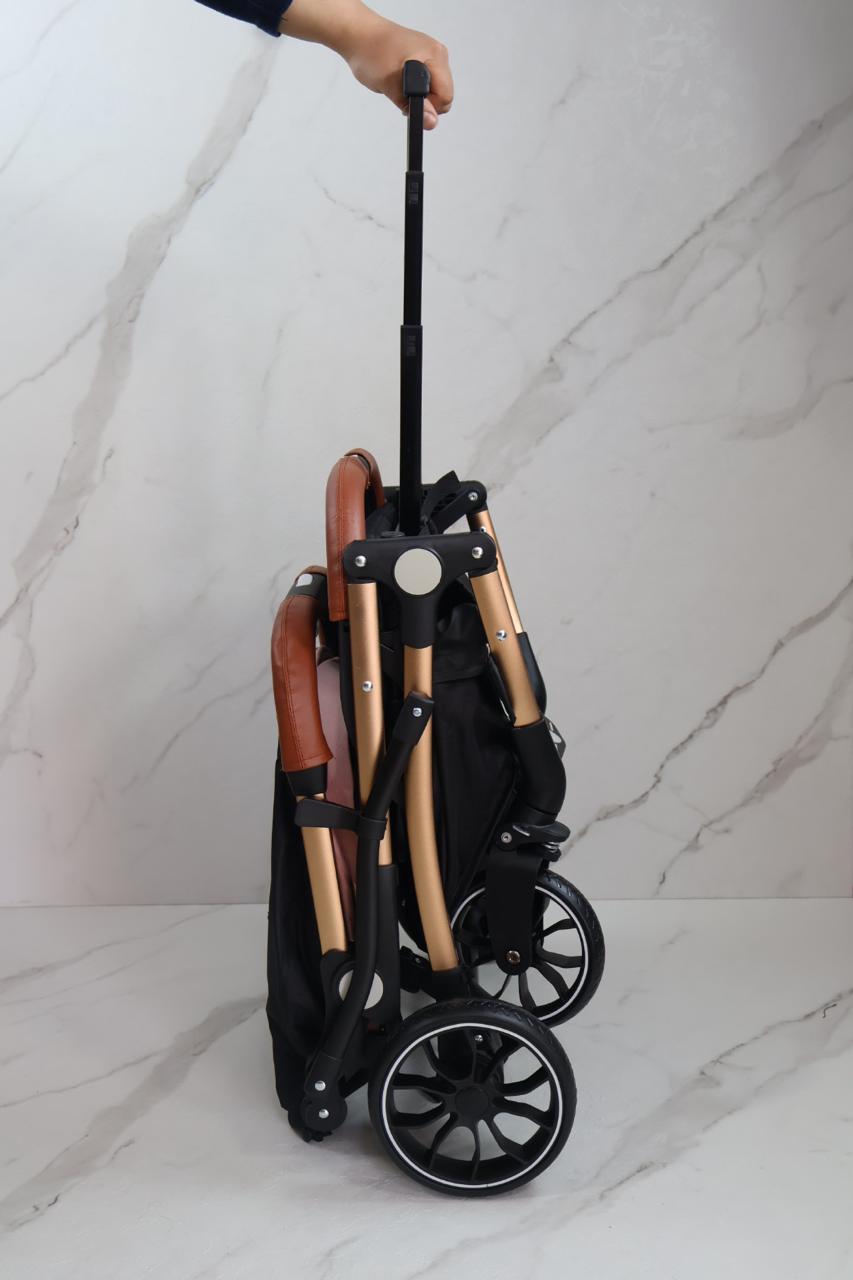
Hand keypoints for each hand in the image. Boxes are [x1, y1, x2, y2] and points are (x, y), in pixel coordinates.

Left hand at [282, 1, 453, 129]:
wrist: (358, 35)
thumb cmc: (371, 52)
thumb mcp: (391, 86)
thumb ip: (413, 106)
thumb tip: (431, 121)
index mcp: (435, 56)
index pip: (446, 97)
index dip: (428, 108)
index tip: (408, 102)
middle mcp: (437, 53)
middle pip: (444, 94)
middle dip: (423, 101)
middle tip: (400, 92)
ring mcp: (431, 54)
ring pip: (435, 90)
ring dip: (417, 95)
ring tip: (397, 83)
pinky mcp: (423, 57)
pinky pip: (427, 82)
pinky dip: (414, 87)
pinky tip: (399, 79)